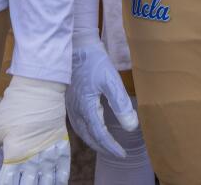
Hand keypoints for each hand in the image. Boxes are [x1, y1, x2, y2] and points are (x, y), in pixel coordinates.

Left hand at [0, 76, 68, 183]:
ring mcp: (50, 155)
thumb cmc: (15, 107)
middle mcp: (34, 160)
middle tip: (19, 182)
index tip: (2, 184)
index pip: (8, 184)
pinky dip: (59, 181)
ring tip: (35, 183)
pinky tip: (53, 182)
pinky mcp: (62, 147)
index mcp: (15, 157)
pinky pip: (63, 172)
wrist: (40, 88)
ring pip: (47, 183)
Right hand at [66, 43, 137, 157]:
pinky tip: (92, 129)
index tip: (122, 154)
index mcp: (86, 108)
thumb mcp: (111, 80)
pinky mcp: (69, 100)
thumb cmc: (94, 61)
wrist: (77, 45)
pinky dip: (86, 131)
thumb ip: (121, 104)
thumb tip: (131, 127)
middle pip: (89, 136)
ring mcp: (70, 106)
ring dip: (93, 141)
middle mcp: (76, 110)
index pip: (100, 135)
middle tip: (116, 153)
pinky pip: (77, 123)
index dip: (111, 146)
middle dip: (103, 147)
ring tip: (105, 145)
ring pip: (81, 131)